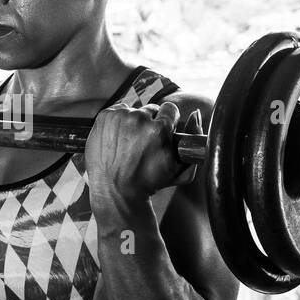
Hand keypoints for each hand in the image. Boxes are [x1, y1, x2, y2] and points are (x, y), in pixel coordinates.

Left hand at [84, 100, 201, 211]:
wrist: (116, 191)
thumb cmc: (150, 183)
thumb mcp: (181, 168)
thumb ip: (194, 138)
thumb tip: (195, 113)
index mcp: (160, 129)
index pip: (170, 109)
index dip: (167, 121)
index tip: (161, 132)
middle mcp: (139, 119)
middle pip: (150, 109)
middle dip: (149, 123)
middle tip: (143, 141)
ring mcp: (119, 117)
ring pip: (132, 111)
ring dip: (132, 123)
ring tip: (128, 143)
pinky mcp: (105, 117)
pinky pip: (116, 111)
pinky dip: (117, 122)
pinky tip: (117, 139)